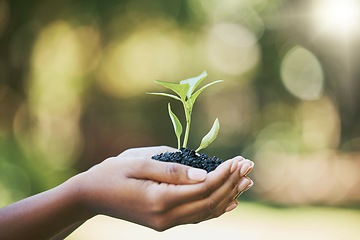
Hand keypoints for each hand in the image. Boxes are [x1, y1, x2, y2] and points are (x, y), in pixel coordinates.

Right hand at [76, 146, 253, 230]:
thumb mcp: (140, 164)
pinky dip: (215, 208)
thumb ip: (172, 170)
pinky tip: (229, 201)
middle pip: (209, 202)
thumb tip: (204, 175)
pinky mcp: (164, 222)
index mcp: (159, 200)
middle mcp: (166, 217)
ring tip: (246, 182)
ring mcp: (166, 223)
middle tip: (248, 166)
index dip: (224, 175)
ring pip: (205, 212)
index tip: (239, 160)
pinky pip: (196, 217)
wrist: (91, 195)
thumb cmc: (113, 173)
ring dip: (227, 195)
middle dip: (231, 183)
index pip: (202, 189)